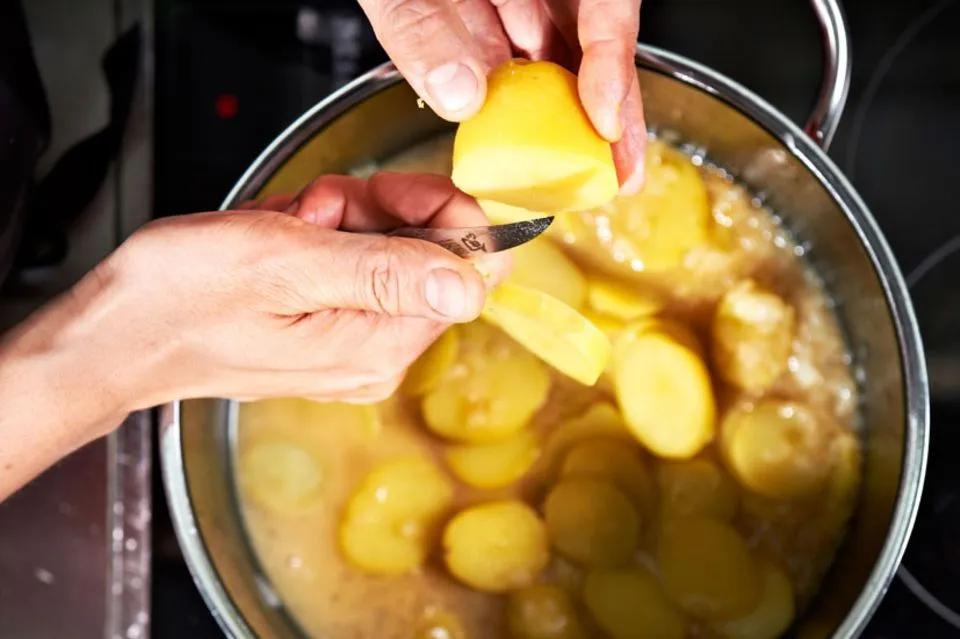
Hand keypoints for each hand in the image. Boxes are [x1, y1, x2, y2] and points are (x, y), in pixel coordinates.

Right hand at [0, 172, 507, 497]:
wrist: (115, 334)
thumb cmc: (180, 299)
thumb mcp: (286, 265)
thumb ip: (385, 271)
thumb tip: (472, 284)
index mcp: (378, 346)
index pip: (469, 273)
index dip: (443, 215)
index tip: (386, 192)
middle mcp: (377, 355)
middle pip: (431, 257)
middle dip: (376, 213)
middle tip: (314, 210)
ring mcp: (355, 345)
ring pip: (390, 250)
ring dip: (341, 219)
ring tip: (286, 226)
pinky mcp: (331, 331)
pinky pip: (357, 264)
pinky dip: (323, 237)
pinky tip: (281, 239)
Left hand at [358, 0, 645, 192]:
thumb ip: (423, 26)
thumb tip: (462, 95)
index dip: (613, 59)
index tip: (604, 117)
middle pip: (595, 40)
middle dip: (611, 110)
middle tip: (618, 172)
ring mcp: (517, 0)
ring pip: (558, 59)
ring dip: (571, 121)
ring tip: (580, 177)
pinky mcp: (486, 23)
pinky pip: (513, 67)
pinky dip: (518, 111)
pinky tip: (521, 151)